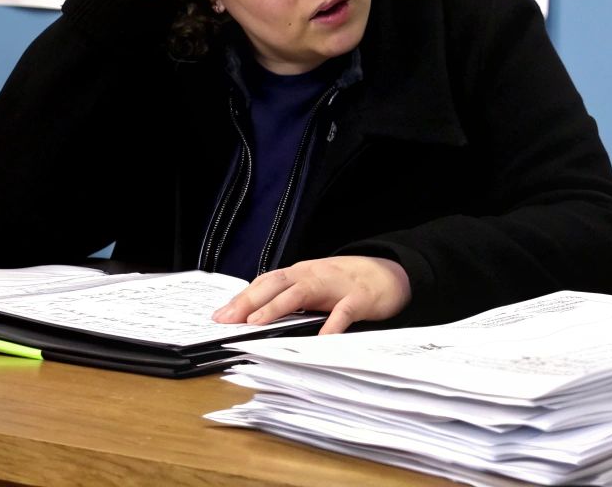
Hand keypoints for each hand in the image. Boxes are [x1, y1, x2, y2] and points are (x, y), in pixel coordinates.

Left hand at [212, 256, 411, 334]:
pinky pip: (343, 313)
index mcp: (302, 273)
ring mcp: (337, 286)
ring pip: (302, 292)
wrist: (391, 273)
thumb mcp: (316, 285)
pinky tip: (320, 338)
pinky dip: (331, 324)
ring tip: (257, 322)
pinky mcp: (359, 299)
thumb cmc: (348, 283)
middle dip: (250, 301)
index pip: (266, 282)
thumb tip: (255, 316)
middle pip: (277, 283)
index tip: (220, 315)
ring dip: (277, 306)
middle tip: (228, 319)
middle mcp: (315, 275)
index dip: (243, 297)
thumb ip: (291, 298)